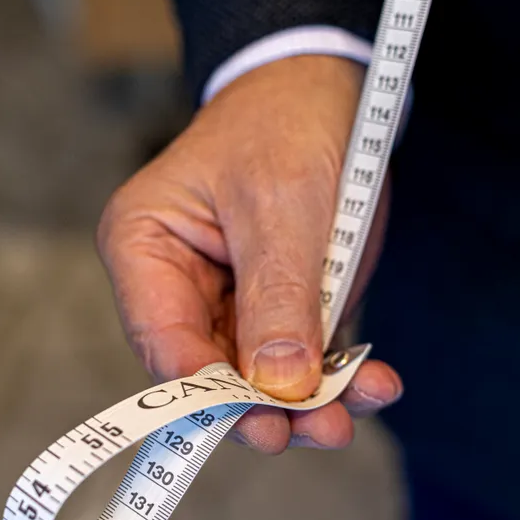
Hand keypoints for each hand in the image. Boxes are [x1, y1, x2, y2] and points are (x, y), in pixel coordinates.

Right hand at [96, 56, 401, 453]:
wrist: (324, 91)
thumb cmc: (283, 126)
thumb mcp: (280, 205)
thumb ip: (277, 298)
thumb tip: (278, 386)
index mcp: (145, 248)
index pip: (162, 339)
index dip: (208, 390)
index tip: (259, 418)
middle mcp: (177, 286)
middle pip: (210, 372)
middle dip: (265, 407)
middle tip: (314, 429)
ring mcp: (229, 302)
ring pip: (258, 378)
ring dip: (306, 404)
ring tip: (349, 416)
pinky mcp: (278, 310)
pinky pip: (302, 359)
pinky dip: (338, 378)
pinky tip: (374, 384)